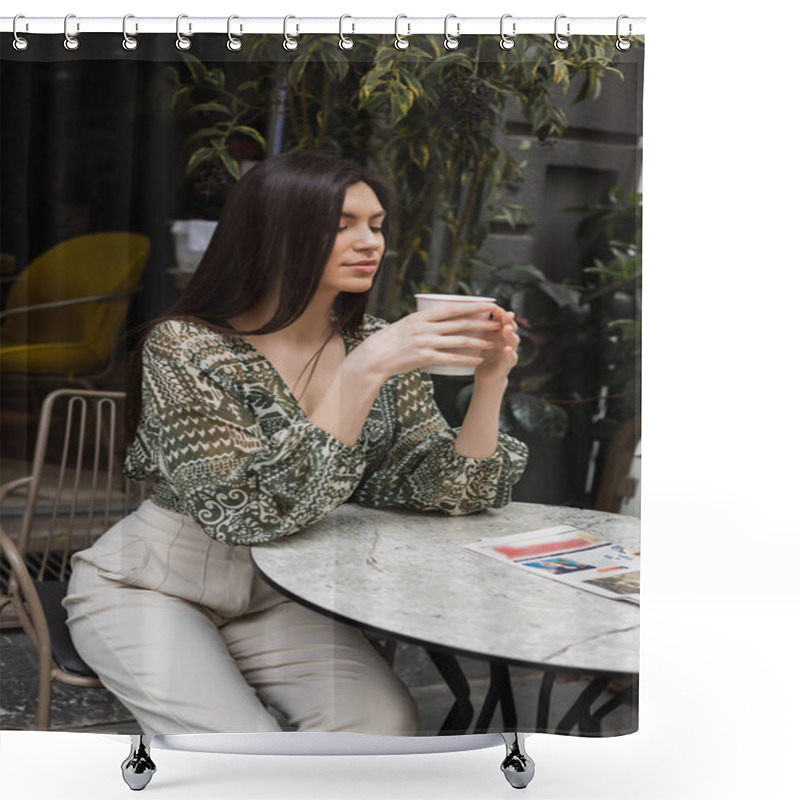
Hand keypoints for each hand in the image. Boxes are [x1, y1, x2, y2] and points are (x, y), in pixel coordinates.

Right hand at [346, 302, 502, 382]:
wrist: (374, 357)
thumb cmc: (389, 341)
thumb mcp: (406, 324)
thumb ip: (424, 322)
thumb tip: (441, 318)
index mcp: (421, 316)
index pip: (453, 308)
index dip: (473, 306)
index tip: (488, 304)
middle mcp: (425, 327)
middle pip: (460, 323)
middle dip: (482, 323)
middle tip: (498, 323)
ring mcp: (425, 342)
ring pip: (459, 340)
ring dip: (479, 341)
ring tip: (493, 343)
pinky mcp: (424, 358)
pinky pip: (450, 358)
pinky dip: (466, 359)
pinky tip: (478, 360)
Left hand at [474, 306, 519, 385]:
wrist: (486, 377)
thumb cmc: (482, 355)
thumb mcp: (478, 339)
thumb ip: (476, 326)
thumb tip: (463, 309)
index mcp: (499, 332)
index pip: (502, 318)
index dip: (500, 312)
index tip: (493, 306)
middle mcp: (506, 340)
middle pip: (511, 326)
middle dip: (509, 320)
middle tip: (507, 314)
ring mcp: (509, 351)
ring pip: (514, 340)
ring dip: (510, 334)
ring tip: (507, 329)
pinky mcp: (508, 364)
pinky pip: (512, 358)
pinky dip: (510, 353)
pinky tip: (507, 350)